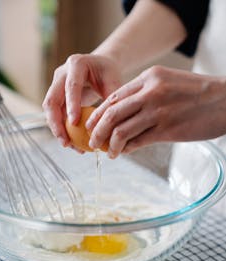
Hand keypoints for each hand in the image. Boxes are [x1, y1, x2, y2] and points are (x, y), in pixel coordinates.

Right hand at [42, 54, 121, 146]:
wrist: (99, 67)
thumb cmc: (108, 73)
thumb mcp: (114, 81)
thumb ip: (112, 98)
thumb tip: (112, 122)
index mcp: (77, 64)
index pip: (71, 86)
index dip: (71, 105)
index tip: (74, 123)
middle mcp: (61, 74)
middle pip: (52, 100)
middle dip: (56, 123)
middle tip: (66, 142)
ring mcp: (56, 86)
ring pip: (50, 111)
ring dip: (57, 129)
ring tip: (69, 146)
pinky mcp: (56, 97)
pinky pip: (56, 115)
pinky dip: (62, 129)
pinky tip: (73, 143)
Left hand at [86, 66, 225, 157]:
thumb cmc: (199, 93)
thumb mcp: (169, 83)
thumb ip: (146, 94)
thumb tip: (124, 113)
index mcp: (150, 78)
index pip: (114, 96)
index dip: (99, 113)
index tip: (91, 124)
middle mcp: (151, 92)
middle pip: (112, 113)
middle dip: (97, 130)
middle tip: (91, 141)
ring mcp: (159, 112)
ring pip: (121, 130)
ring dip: (109, 144)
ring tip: (106, 152)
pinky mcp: (168, 130)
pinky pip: (138, 141)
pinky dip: (126, 149)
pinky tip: (122, 153)